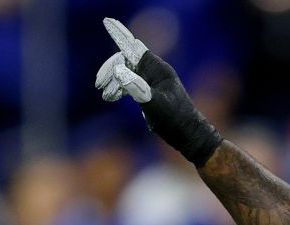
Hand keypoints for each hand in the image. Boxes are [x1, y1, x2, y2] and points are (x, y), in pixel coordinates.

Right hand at [95, 18, 222, 165]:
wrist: (190, 137)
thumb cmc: (176, 122)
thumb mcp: (156, 106)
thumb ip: (138, 89)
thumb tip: (119, 72)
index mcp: (159, 70)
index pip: (135, 47)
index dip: (120, 34)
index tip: (107, 21)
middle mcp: (155, 72)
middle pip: (126, 60)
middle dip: (110, 70)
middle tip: (99, 85)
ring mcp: (153, 81)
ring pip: (126, 71)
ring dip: (113, 80)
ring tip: (106, 96)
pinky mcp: (150, 92)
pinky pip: (129, 82)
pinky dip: (119, 87)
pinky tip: (111, 97)